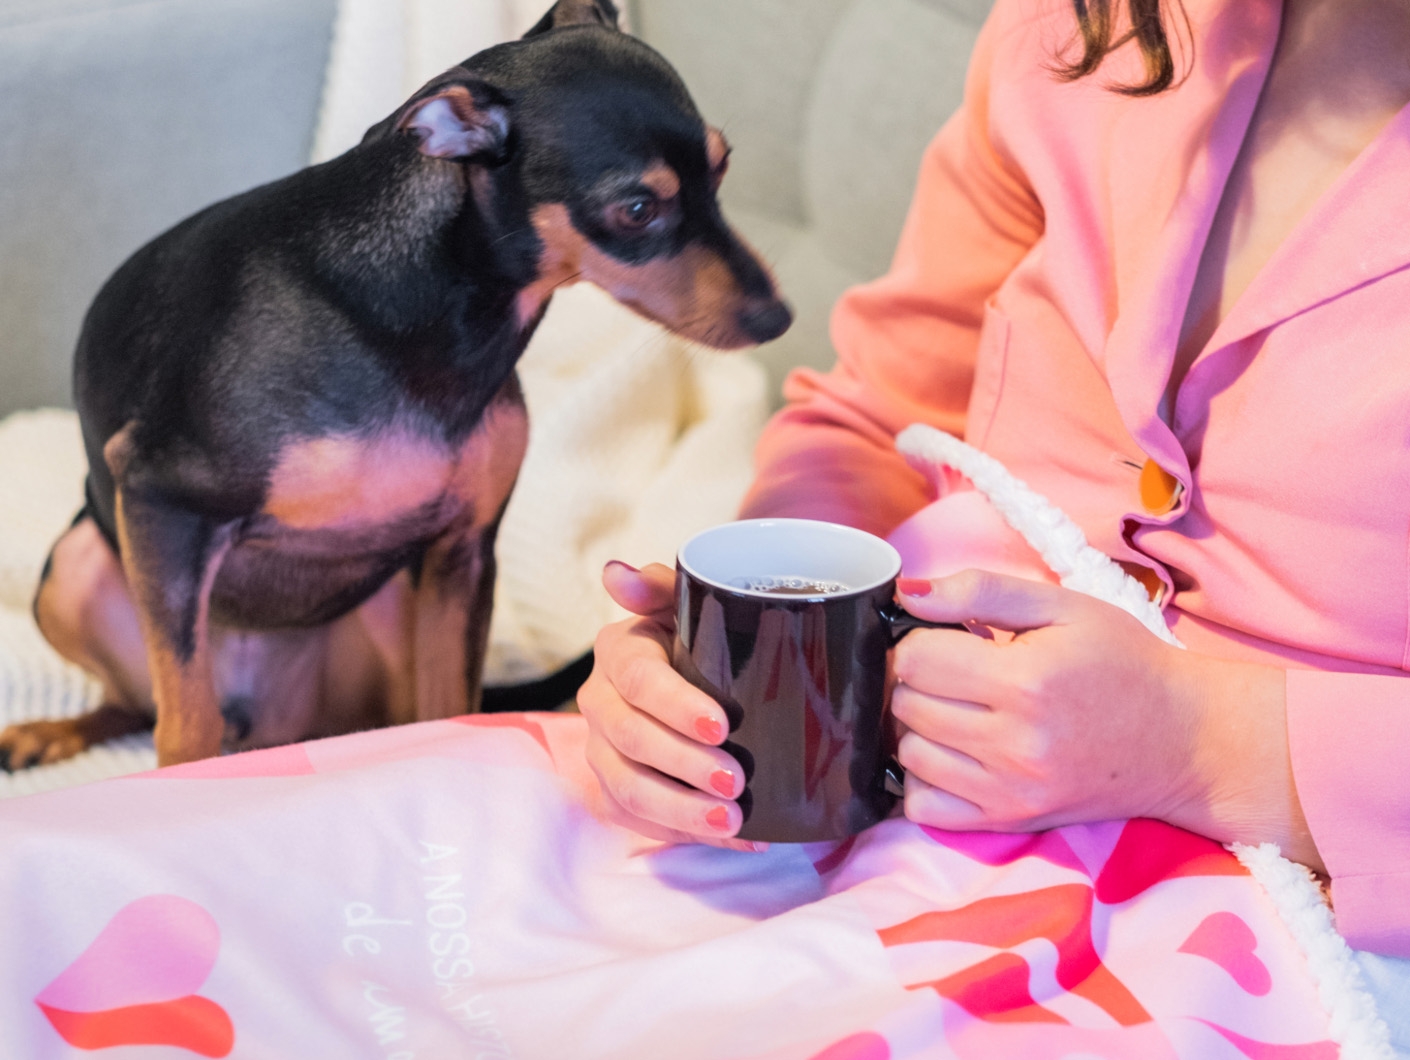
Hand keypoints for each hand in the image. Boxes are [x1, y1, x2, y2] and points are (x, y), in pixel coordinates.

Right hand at [576, 561, 761, 849]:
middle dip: (684, 765)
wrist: (706, 676)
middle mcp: (600, 700)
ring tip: (732, 821)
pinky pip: (638, 821)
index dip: (675, 705)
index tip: (721, 725)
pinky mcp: (614, 789)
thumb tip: (616, 574)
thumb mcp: (691, 604)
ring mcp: (603, 749)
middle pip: (631, 740)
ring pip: (627, 788)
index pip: (638, 679)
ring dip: (681, 810)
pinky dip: (688, 833)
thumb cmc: (702, 636)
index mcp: (619, 650)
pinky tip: (740, 838)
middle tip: (736, 782)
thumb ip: (662, 585)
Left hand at [890, 570, 1322, 869]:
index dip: (917, 641)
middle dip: (918, 680)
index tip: (945, 639)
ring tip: (958, 710)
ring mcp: (1011, 791)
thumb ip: (980, 591)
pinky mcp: (1011, 822)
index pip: (914, 659)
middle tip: (955, 672)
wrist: (1186, 739)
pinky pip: (924, 808)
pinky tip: (954, 755)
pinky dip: (924, 780)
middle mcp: (1014, 743)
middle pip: (905, 705)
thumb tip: (907, 593)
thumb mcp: (1063, 606)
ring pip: (908, 755)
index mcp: (1026, 680)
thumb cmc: (1124, 663)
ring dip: (919, 728)